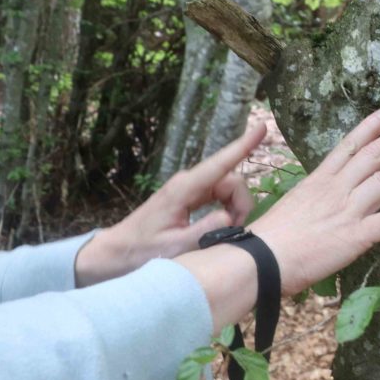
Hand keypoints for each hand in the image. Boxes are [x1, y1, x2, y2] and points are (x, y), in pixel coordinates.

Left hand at [75, 127, 259, 286]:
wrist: (117, 252)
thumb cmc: (141, 250)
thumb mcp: (174, 247)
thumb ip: (205, 231)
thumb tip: (230, 217)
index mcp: (184, 189)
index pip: (221, 163)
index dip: (244, 144)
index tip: (263, 127)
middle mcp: (189, 182)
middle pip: (232, 180)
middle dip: (241, 204)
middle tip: (234, 231)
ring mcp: (190, 188)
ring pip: (229, 188)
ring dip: (235, 209)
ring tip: (224, 232)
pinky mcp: (191, 196)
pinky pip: (220, 195)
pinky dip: (227, 210)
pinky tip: (221, 225)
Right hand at [251, 106, 379, 295]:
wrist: (263, 259)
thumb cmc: (271, 236)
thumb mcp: (294, 202)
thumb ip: (315, 194)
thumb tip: (327, 193)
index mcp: (319, 179)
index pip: (349, 145)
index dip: (371, 127)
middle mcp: (337, 189)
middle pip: (373, 155)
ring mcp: (348, 210)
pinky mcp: (356, 236)